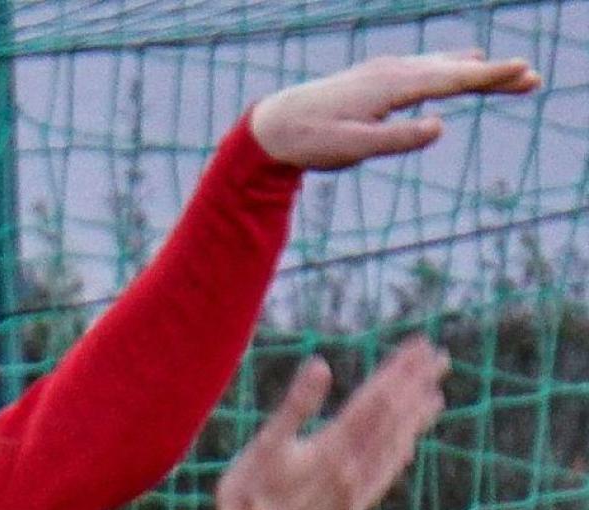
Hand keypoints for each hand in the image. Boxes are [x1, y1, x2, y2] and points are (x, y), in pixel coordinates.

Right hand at [217, 337, 448, 509]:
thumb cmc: (250, 493)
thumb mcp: (265, 444)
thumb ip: (296, 405)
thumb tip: (321, 365)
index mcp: (334, 447)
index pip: (377, 399)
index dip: (400, 371)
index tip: (421, 346)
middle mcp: (354, 467)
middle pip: (394, 419)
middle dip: (417, 385)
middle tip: (440, 358)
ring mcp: (356, 491)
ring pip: (396, 447)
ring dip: (417, 419)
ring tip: (436, 397)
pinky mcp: (352, 509)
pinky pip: (386, 475)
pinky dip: (402, 454)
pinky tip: (408, 447)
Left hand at [251, 52, 540, 170]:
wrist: (273, 125)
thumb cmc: (311, 141)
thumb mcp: (353, 149)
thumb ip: (397, 139)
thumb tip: (441, 125)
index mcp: (390, 87)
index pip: (450, 80)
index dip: (489, 78)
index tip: (522, 74)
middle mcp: (390, 72)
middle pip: (452, 70)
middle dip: (492, 74)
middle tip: (532, 78)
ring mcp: (381, 72)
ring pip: (437, 66)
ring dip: (472, 69)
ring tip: (504, 72)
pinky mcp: (373, 78)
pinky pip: (421, 67)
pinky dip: (446, 66)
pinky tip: (455, 64)